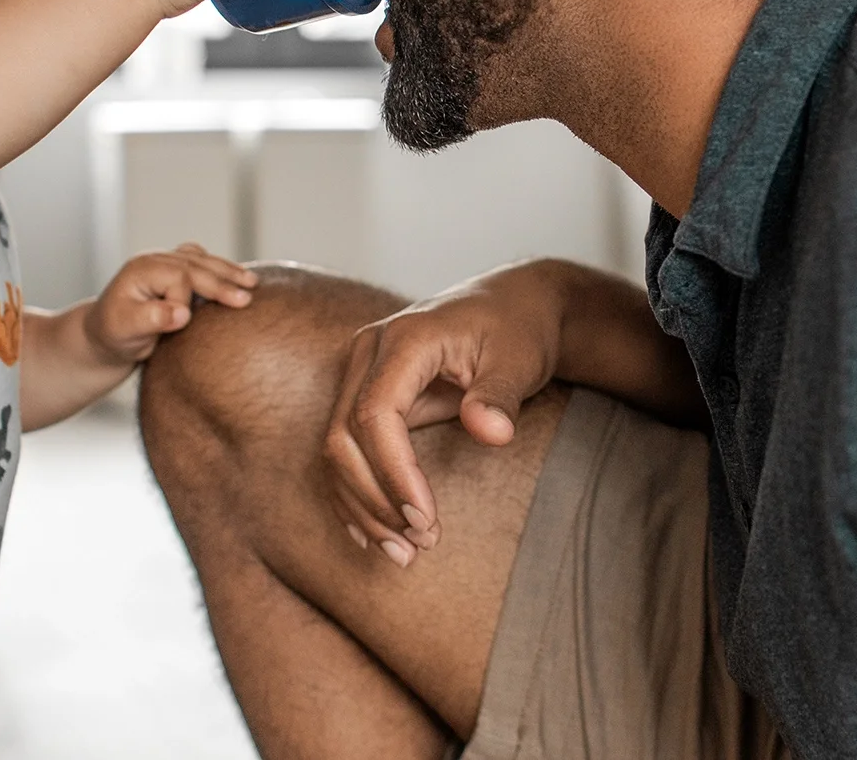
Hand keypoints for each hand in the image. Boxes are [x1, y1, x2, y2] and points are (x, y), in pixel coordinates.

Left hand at [85, 243, 258, 365]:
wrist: (106, 335)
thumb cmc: (114, 334)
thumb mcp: (126, 329)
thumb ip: (151, 319)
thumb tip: (182, 313)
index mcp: (143, 269)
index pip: (179, 278)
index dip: (185, 302)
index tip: (180, 325)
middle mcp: (156, 260)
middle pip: (197, 265)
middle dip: (223, 281)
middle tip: (246, 298)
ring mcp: (167, 262)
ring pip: (204, 261)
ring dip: (228, 271)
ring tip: (252, 283)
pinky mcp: (175, 271)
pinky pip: (202, 263)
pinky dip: (221, 269)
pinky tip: (237, 276)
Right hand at [323, 263, 565, 567]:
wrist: (512, 304)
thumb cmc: (518, 329)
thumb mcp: (520, 358)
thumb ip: (500, 395)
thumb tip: (490, 432)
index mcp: (403, 339)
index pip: (375, 415)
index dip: (393, 474)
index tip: (426, 520)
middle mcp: (369, 352)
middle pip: (342, 437)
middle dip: (375, 500)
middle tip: (418, 546)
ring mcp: (360, 372)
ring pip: (336, 450)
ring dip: (363, 507)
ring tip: (405, 553)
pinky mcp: (363, 394)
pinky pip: (344, 450)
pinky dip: (356, 495)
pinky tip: (376, 535)